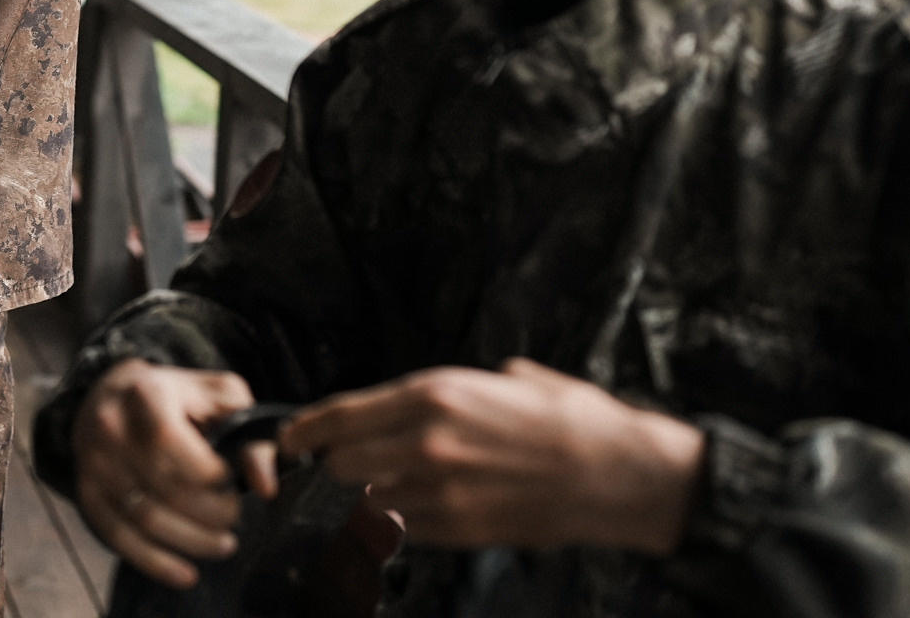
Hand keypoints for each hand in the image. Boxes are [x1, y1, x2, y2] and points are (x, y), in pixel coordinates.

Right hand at [73, 360, 251, 588]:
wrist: (113, 394)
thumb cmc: (178, 398)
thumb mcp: (219, 398)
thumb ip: (251, 436)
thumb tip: (266, 484)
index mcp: (145, 393)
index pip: (173, 445)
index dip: (211, 474)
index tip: (233, 481)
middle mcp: (111, 427)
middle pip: (164, 487)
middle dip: (210, 512)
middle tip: (234, 517)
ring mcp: (94, 463)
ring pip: (145, 518)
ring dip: (191, 541)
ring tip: (223, 544)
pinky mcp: (87, 493)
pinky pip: (119, 538)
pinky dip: (155, 563)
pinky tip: (186, 574)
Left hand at [280, 359, 705, 552]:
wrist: (619, 474)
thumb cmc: (568, 419)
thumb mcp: (503, 380)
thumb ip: (450, 392)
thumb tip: (424, 400)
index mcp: (433, 394)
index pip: (339, 416)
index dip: (305, 430)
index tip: (290, 437)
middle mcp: (426, 442)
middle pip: (341, 464)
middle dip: (336, 465)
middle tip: (345, 463)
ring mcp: (442, 491)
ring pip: (372, 499)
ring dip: (375, 494)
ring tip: (397, 484)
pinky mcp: (461, 530)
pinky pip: (410, 529)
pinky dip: (410, 520)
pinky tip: (431, 506)